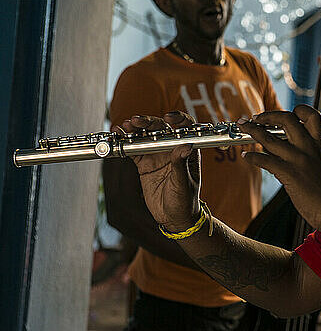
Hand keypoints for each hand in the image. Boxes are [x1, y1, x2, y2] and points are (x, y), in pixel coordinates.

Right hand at [113, 112, 199, 231]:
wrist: (174, 218)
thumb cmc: (185, 201)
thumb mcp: (183, 184)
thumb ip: (181, 165)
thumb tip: (185, 145)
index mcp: (187, 150)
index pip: (185, 128)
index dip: (178, 119)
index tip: (168, 118)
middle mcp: (172, 148)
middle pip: (160, 129)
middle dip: (148, 123)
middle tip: (135, 122)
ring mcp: (157, 155)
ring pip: (145, 136)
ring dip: (134, 130)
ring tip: (124, 127)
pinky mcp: (144, 163)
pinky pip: (133, 149)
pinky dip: (125, 143)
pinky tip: (117, 137)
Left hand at [238, 105, 320, 232]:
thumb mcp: (320, 165)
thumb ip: (305, 155)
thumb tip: (283, 150)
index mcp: (318, 144)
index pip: (311, 116)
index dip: (298, 110)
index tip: (285, 113)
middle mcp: (308, 148)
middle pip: (286, 119)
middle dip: (267, 115)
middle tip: (255, 117)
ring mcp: (298, 160)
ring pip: (270, 138)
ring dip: (252, 131)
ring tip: (243, 128)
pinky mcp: (289, 174)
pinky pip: (265, 160)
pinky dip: (252, 157)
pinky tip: (246, 156)